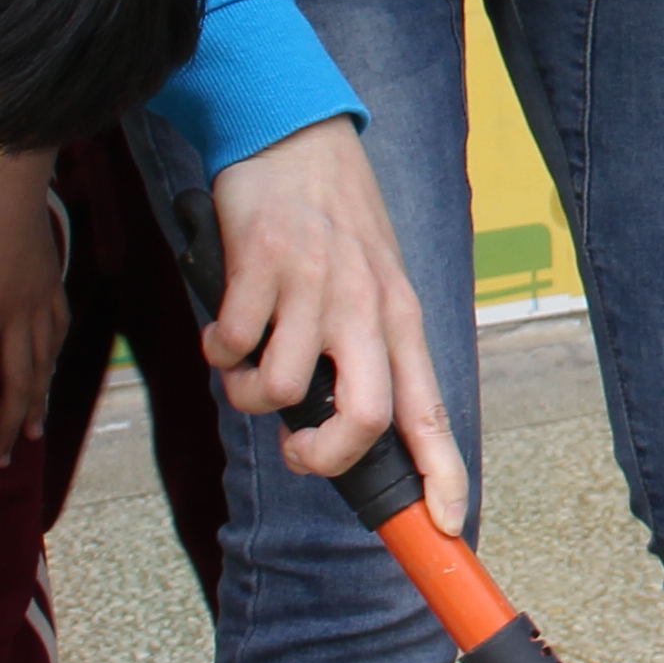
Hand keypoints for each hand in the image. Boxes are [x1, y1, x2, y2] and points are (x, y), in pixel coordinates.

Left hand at [0, 146, 65, 463]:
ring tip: (34, 432)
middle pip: (18, 383)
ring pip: (43, 362)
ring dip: (38, 400)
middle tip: (2, 460)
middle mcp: (18, 316)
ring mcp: (41, 300)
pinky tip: (53, 366)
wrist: (13, 178)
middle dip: (7, 425)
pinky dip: (56, 356)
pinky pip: (58, 329)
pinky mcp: (52, 281)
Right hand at [200, 118, 469, 532]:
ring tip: (247, 360)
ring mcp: (315, 286)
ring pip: (278, 390)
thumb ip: (369, 351)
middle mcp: (366, 307)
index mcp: (401, 318)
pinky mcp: (261, 265)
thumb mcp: (374, 283)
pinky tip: (226, 322)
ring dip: (248, 393)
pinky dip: (219, 349)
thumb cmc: (335, 220)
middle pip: (361, 419)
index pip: (431, 411)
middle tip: (297, 451)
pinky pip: (231, 345)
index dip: (444, 474)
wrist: (294, 135)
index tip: (444, 527)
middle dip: (322, 459)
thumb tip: (347, 431)